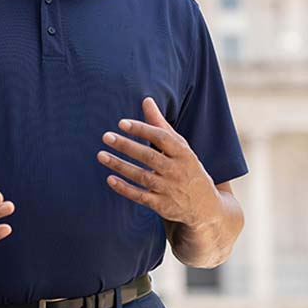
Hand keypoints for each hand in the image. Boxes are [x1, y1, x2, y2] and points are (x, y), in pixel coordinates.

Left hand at [96, 97, 221, 229]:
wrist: (206, 207)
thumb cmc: (187, 168)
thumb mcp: (180, 146)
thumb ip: (160, 125)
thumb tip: (146, 100)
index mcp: (183, 153)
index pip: (162, 138)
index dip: (142, 129)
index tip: (121, 123)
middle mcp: (178, 170)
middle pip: (150, 156)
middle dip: (127, 146)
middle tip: (106, 136)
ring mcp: (170, 189)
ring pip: (142, 176)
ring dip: (120, 165)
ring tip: (101, 155)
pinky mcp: (163, 206)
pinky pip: (141, 196)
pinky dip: (125, 189)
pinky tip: (110, 179)